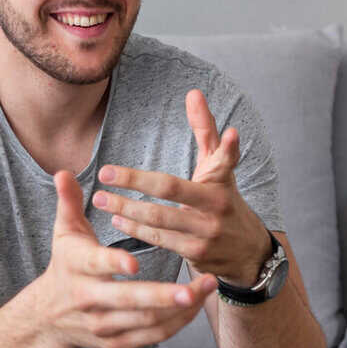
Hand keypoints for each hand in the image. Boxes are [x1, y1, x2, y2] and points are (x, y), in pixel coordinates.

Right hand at [37, 169, 215, 347]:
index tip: (135, 261)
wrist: (49, 316)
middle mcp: (88, 299)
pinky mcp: (115, 343)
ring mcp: (102, 324)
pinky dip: (176, 323)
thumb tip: (63, 172)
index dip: (113, 263)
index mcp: (76, 267)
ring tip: (207, 287)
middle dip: (161, 296)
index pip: (96, 265)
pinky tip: (196, 305)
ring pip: (145, 321)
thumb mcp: (64, 232)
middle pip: (127, 300)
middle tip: (191, 289)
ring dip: (178, 308)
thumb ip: (69, 202)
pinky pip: (151, 336)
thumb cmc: (66, 264)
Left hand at [90, 89, 270, 285]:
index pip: (218, 161)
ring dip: (126, 208)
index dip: (227, 146)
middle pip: (169, 190)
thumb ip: (205, 131)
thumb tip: (193, 93)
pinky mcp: (196, 255)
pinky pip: (159, 240)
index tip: (231, 132)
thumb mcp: (218, 168)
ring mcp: (206, 233)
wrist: (246, 253)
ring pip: (158, 218)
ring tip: (100, 199)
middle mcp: (216, 207)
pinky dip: (135, 229)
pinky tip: (116, 218)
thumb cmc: (224, 200)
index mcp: (221, 181)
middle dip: (133, 182)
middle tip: (103, 174)